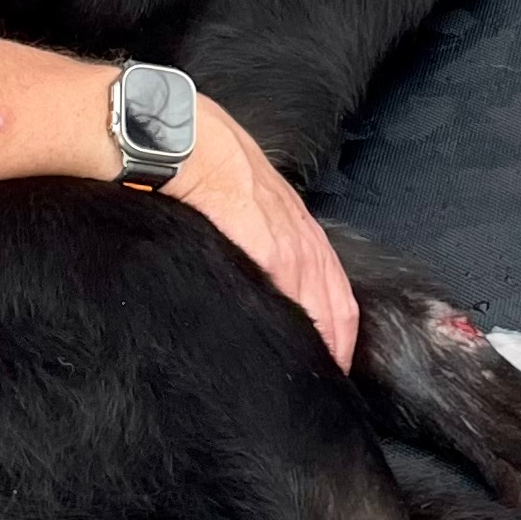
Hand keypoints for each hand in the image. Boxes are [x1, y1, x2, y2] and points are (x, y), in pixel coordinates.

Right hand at [171, 95, 360, 364]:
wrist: (182, 138)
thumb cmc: (202, 160)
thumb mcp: (240, 194)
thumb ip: (252, 228)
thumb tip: (245, 261)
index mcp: (294, 223)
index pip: (331, 284)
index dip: (336, 325)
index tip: (331, 356)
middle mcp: (301, 234)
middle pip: (337, 302)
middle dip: (338, 345)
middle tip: (330, 381)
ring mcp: (289, 242)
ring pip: (322, 304)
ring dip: (323, 343)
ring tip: (316, 377)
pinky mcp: (269, 248)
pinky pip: (296, 295)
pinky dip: (301, 328)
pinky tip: (294, 354)